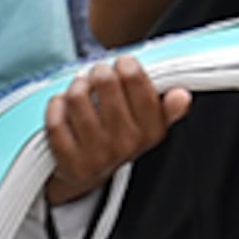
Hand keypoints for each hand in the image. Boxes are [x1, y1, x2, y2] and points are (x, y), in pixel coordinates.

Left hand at [41, 56, 187, 205]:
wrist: (90, 172)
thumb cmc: (119, 134)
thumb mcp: (148, 122)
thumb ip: (167, 106)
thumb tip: (182, 95)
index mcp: (152, 131)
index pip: (136, 80)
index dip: (125, 65)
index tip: (122, 65)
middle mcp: (128, 145)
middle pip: (105, 81)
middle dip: (98, 72)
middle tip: (97, 77)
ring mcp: (98, 156)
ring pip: (77, 96)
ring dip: (75, 87)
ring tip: (80, 91)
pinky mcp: (70, 164)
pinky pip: (56, 120)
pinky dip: (56, 107)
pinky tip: (64, 108)